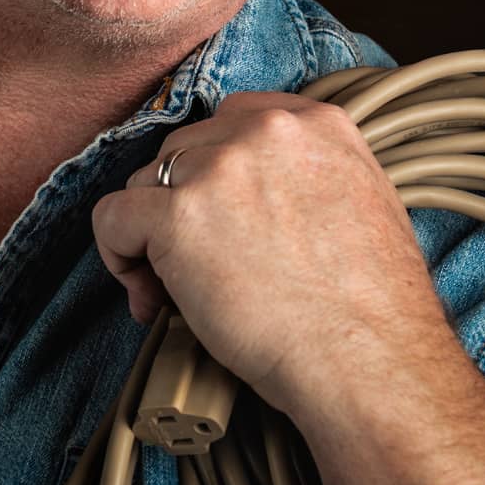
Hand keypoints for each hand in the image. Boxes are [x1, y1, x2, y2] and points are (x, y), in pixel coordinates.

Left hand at [91, 92, 455, 414]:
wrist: (371, 363)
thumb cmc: (372, 307)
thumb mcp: (361, 199)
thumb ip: (304, 172)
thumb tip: (252, 191)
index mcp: (314, 123)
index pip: (229, 121)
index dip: (214, 173)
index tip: (220, 216)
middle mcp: (265, 131)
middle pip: (183, 152)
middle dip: (183, 205)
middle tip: (201, 266)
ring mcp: (219, 169)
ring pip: (146, 183)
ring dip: (151, 235)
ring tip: (179, 292)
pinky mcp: (178, 216)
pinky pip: (112, 218)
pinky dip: (119, 256)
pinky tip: (148, 295)